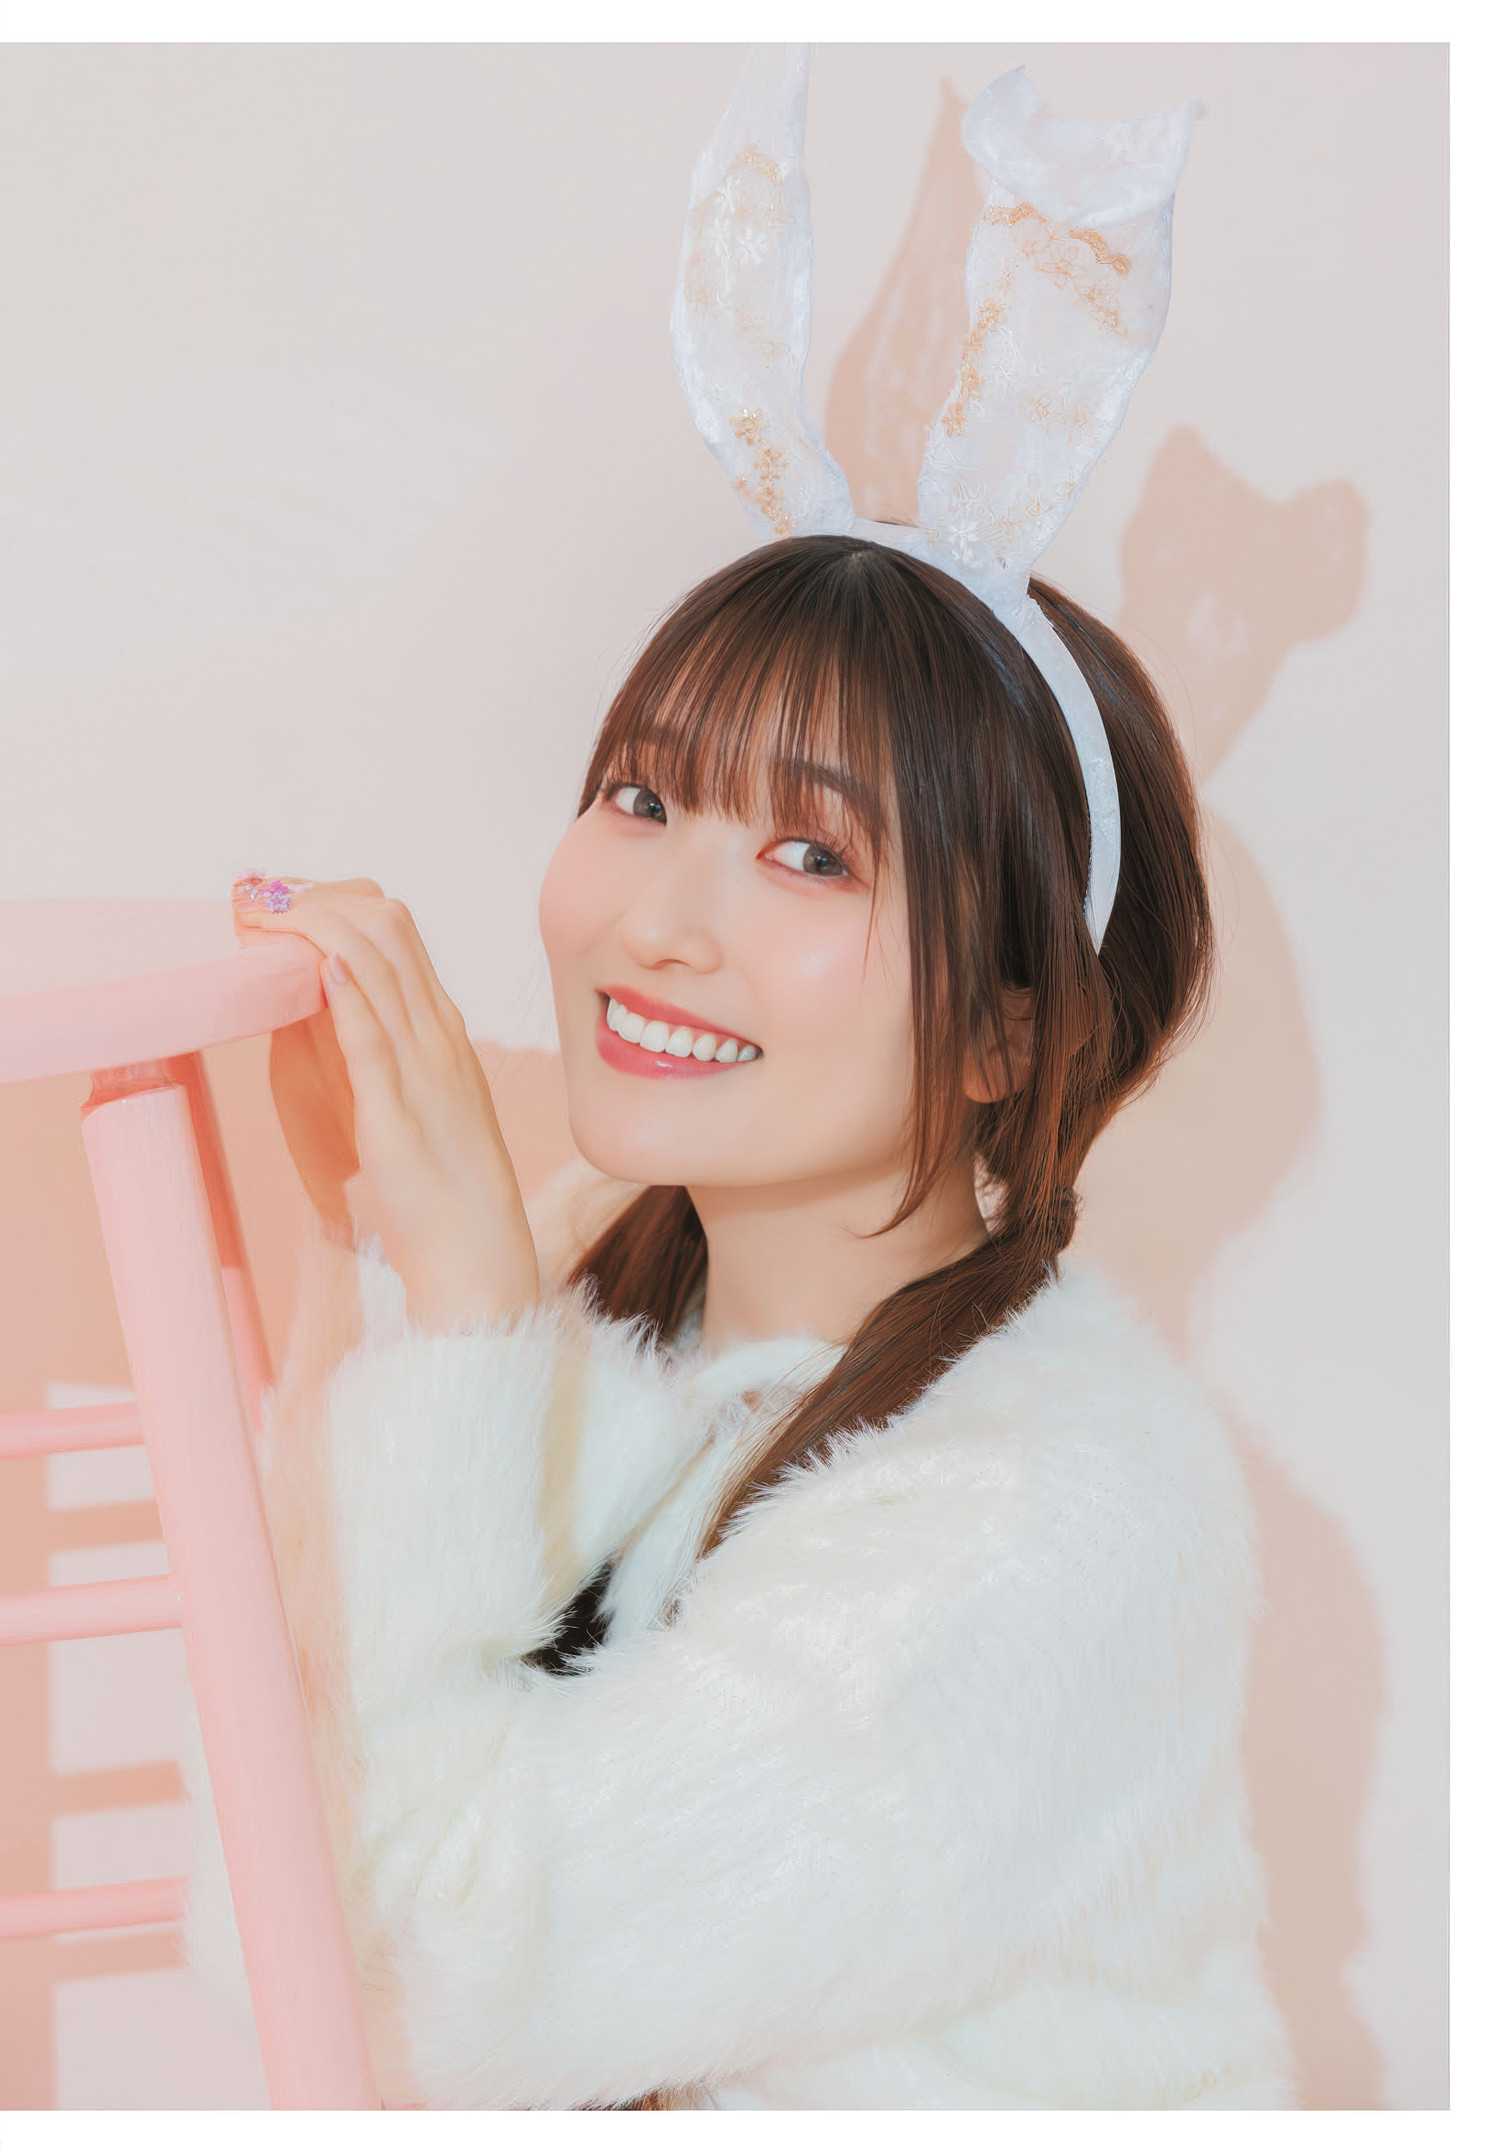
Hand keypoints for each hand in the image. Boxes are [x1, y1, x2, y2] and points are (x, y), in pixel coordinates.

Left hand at [231, 875, 539, 1332]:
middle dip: (318, 901)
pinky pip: (375, 1038)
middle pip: (388, 929)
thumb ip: (370, 1050)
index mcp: (442, 1030)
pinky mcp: (399, 1113)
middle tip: (259, 902)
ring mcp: (424, 1069)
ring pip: (381, 967)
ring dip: (317, 931)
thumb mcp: (409, 1099)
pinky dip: (348, 995)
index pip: (396, 932)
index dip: (338, 902)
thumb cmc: (441, 1187)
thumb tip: (315, 1001)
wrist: (479, 1250)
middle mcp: (438, 1035)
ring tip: (264, 918)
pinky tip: (321, 967)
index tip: (284, 901)